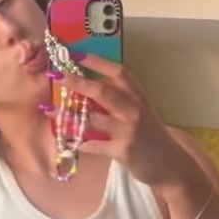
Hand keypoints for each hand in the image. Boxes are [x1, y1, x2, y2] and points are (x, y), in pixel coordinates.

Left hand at [48, 55, 186, 189]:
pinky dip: (80, 142)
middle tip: (57, 76)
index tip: (77, 53)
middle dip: (77, 82)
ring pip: (93, 118)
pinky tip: (68, 140)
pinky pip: (94, 145)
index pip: (118, 71)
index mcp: (138, 96)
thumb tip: (88, 89)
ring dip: (68, 114)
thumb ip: (120, 101)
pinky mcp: (122, 151)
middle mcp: (134, 110)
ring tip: (49, 109)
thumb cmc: (151, 136)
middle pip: (102, 91)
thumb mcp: (141, 112)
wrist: (170, 164)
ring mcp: (128, 130)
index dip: (97, 62)